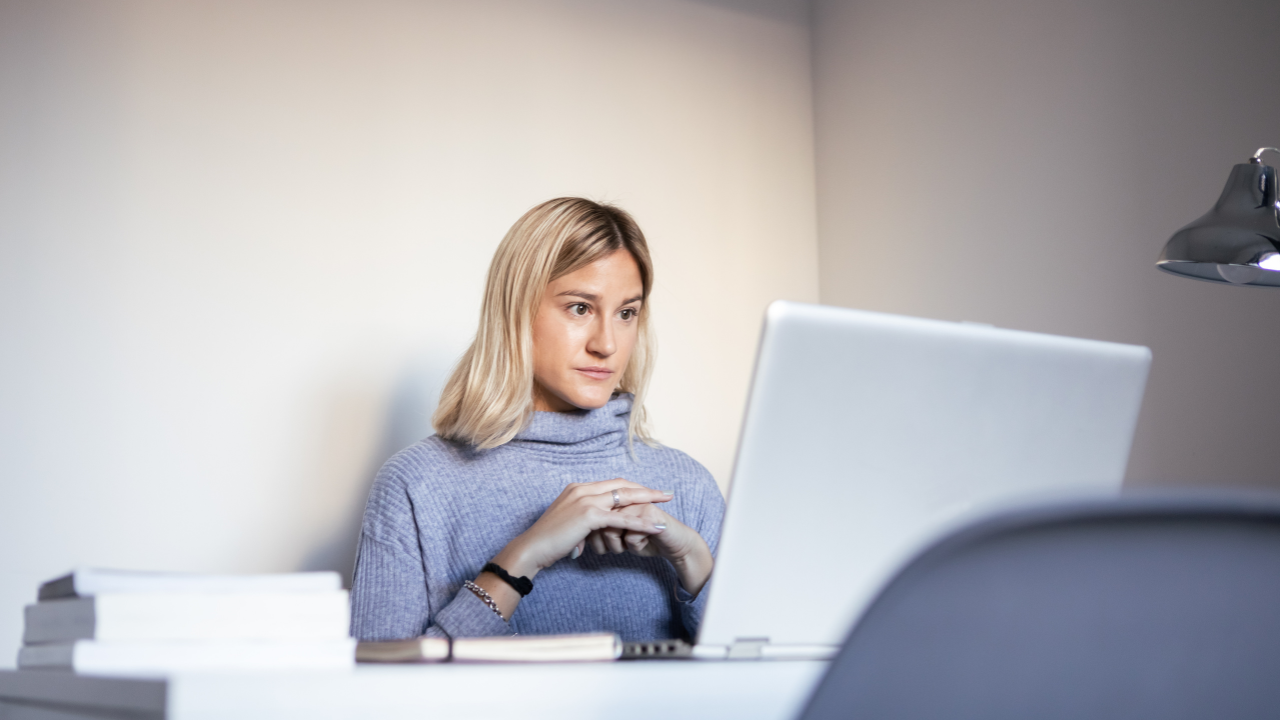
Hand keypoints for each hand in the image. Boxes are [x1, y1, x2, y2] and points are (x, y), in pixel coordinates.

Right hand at [492, 479, 669, 578]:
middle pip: (622, 485)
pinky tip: (654, 526)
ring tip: (666, 503)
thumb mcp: (567, 524)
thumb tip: (590, 533)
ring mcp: (586, 500)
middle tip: (665, 493)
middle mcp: (583, 489)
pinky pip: (621, 519)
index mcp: (578, 489)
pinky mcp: (589, 516)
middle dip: (646, 489)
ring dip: (648, 500)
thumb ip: (581, 522)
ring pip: (625, 498)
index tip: (648, 491)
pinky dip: (641, 522)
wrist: (532, 548)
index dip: (632, 487)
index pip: (612, 483)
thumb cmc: (548, 541)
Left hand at [586, 499, 713, 596]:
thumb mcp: (614, 537)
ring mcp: (636, 504)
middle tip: (612, 550)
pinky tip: (641, 545)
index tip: (588, 549)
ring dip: (617, 545)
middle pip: (597, 521)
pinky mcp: (650, 514)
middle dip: (601, 542)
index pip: (588, 516)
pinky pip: (631, 535)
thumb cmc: (642, 540)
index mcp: (612, 501)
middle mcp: (623, 499)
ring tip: (626, 548)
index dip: (589, 536)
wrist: (674, 544)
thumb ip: (596, 531)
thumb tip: (579, 542)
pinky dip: (634, 546)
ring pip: (612, 528)